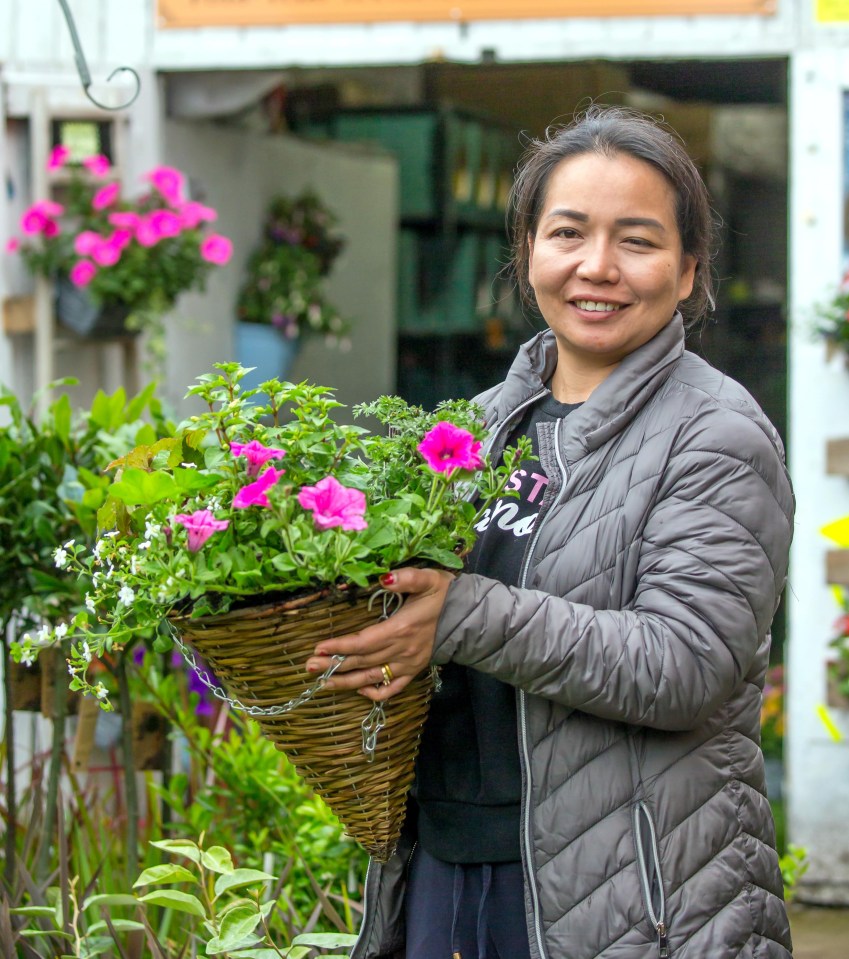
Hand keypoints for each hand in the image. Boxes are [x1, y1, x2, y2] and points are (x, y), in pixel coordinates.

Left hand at [305, 566, 454, 700]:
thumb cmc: (443, 594)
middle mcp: (402, 651)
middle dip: (333, 665)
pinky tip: (358, 690)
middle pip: (361, 661)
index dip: (340, 646)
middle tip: (308, 666)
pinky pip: (391, 689)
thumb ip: (406, 577)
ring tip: (322, 683)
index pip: (363, 641)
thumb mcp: (428, 579)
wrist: (466, 615)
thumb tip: (383, 579)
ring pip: (371, 678)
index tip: (319, 647)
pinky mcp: (413, 672)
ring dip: (345, 682)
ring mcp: (407, 665)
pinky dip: (374, 694)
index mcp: (401, 628)